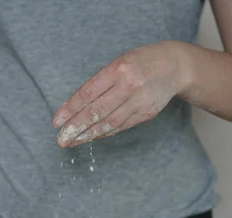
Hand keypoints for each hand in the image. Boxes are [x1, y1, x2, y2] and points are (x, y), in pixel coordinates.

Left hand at [54, 41, 190, 146]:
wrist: (175, 66)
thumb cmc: (141, 62)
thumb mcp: (119, 63)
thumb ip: (100, 83)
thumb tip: (75, 107)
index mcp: (118, 69)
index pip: (88, 93)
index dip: (70, 109)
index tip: (57, 121)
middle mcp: (129, 86)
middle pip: (97, 111)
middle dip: (76, 127)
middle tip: (61, 139)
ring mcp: (140, 101)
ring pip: (110, 123)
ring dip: (89, 134)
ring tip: (73, 141)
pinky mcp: (147, 113)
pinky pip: (122, 126)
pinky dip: (106, 132)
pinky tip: (93, 136)